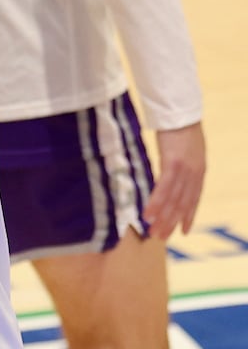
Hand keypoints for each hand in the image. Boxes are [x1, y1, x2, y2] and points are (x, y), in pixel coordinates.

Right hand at [144, 122, 204, 238]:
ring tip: (153, 232)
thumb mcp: (183, 148)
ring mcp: (184, 170)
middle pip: (183, 204)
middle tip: (161, 237)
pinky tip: (148, 214)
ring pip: (174, 200)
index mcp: (199, 171)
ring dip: (163, 218)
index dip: (189, 216)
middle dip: (172, 222)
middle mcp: (194, 174)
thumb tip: (170, 170)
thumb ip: (180, 163)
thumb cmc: (179, 126)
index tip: (184, 231)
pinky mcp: (172, 164)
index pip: (194, 199)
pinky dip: (156, 203)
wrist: (181, 111)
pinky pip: (163, 188)